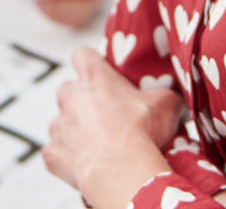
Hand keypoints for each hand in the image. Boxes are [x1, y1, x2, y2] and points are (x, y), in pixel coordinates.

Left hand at [35, 0, 111, 26]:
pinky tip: (43, 7)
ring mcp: (95, 5)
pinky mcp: (86, 13)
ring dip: (55, 13)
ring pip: (77, 18)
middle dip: (58, 7)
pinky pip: (72, 21)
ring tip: (37, 3)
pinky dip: (56, 17)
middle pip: (83, 7)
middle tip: (36, 0)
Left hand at [42, 48, 179, 197]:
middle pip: (69, 90)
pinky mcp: (53, 152)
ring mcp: (58, 125)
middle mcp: (69, 96)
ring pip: (62, 122)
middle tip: (106, 117)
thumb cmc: (141, 132)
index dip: (91, 63)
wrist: (122, 170)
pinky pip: (57, 151)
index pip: (82, 56)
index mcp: (93, 77)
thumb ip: (164, 95)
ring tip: (99, 145)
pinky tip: (88, 164)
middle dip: (83, 101)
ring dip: (75, 130)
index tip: (101, 74)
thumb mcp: (165, 104)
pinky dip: (69, 157)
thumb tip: (172, 99)